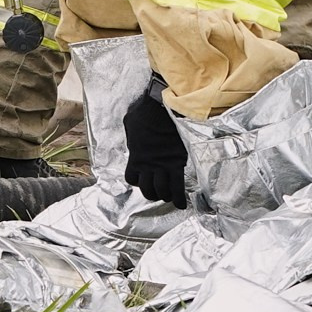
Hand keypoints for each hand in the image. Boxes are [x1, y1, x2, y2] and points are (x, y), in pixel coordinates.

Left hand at [122, 82, 188, 207]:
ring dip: (166, 195)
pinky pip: (178, 187)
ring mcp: (163, 166)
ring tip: (170, 195)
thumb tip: (134, 137)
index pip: (131, 179)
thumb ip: (132, 135)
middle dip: (152, 193)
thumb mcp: (130, 123)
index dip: (137, 181)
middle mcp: (147, 165)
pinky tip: (182, 204)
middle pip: (147, 190)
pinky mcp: (177, 163)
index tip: (143, 178)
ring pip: (163, 191)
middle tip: (158, 190)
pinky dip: (179, 198)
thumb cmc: (146, 112)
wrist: (164, 106)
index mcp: (135, 157)